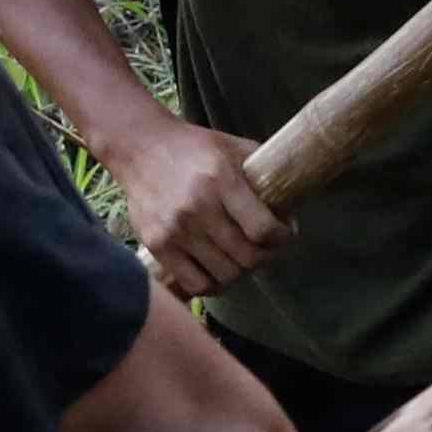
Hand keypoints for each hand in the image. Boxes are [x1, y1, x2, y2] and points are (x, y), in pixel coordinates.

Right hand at [98, 117, 283, 300]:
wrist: (141, 147)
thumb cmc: (196, 148)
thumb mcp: (235, 149)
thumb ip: (264, 179)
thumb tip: (289, 216)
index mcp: (222, 180)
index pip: (263, 229)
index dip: (282, 238)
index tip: (284, 234)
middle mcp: (198, 207)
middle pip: (247, 258)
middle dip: (265, 257)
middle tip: (265, 248)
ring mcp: (175, 230)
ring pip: (225, 276)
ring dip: (240, 271)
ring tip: (240, 257)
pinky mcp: (157, 245)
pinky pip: (195, 284)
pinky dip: (213, 284)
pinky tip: (217, 269)